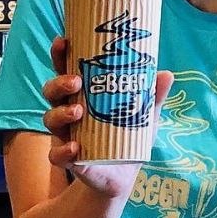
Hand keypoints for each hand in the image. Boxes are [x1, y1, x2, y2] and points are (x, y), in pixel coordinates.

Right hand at [42, 37, 173, 198]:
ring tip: (77, 112)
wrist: (123, 176)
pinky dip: (64, 152)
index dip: (60, 55)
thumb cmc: (129, 138)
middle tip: (76, 81)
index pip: (65, 69)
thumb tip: (166, 74)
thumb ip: (153, 96)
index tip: (63, 40)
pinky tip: (76, 148)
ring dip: (61, 113)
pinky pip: (57, 155)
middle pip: (51, 91)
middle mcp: (68, 111)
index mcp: (83, 95)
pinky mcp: (69, 160)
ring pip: (50, 119)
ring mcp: (66, 135)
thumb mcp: (145, 115)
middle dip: (59, 82)